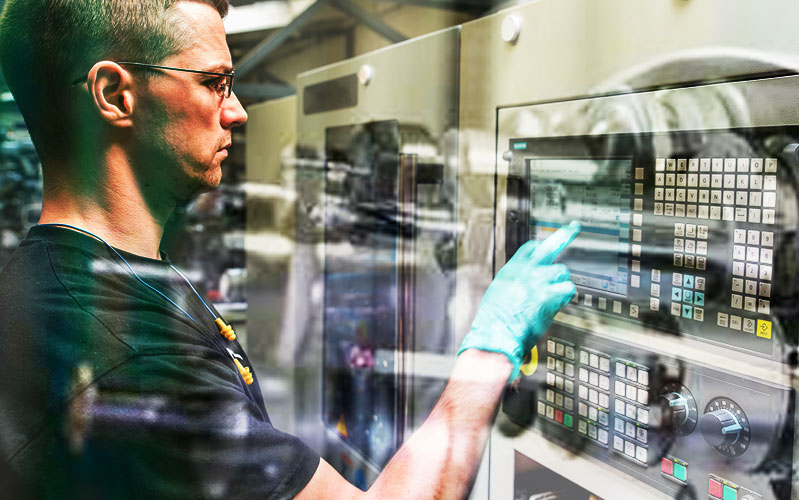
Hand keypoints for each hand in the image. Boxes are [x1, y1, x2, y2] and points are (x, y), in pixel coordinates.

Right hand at [458, 221, 580, 380]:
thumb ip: (515, 285)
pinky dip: (565, 297)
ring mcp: (538, 281)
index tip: (548, 244)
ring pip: (561, 272)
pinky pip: (568, 289)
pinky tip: (557, 304)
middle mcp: (525, 271)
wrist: (495, 334)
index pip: (530, 249)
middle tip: (574, 227)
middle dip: (564, 235)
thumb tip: (524, 289)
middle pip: (550, 246)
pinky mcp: (549, 294)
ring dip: (560, 284)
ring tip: (552, 297)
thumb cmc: (494, 322)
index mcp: (511, 270)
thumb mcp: (498, 295)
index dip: (541, 247)